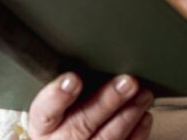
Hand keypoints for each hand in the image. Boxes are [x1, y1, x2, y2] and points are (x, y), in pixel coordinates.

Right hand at [27, 73, 152, 139]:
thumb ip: (66, 85)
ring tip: (143, 94)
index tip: (73, 79)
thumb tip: (93, 56)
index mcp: (42, 124)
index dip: (59, 95)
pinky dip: (137, 134)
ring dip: (129, 115)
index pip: (46, 109)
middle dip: (108, 101)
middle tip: (127, 82)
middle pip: (83, 122)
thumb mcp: (52, 102)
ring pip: (107, 138)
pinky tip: (144, 116)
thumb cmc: (60, 119)